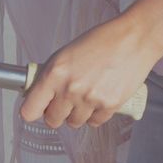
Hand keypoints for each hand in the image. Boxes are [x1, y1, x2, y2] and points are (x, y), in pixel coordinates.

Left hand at [20, 15, 156, 129]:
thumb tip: (41, 93)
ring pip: (74, 123)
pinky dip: (95, 114)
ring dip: (76, 113)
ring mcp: (90, 100)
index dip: (32, 110)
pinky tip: (99, 98)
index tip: (36, 107)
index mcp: (55, 72)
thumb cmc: (100, 41)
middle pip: (52, 120)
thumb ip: (53, 74)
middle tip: (63, 100)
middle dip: (56, 112)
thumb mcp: (67, 52)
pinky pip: (94, 122)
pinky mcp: (109, 107)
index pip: (30, 109)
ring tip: (85, 95)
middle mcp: (70, 89)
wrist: (132, 40)